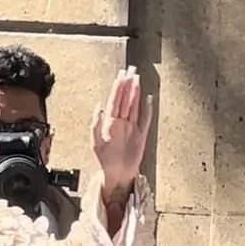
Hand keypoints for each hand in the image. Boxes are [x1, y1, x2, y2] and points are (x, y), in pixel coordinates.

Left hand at [91, 67, 153, 203]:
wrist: (117, 175)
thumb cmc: (104, 161)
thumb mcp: (96, 142)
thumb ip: (96, 124)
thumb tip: (99, 106)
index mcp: (110, 123)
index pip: (114, 101)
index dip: (118, 88)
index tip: (121, 75)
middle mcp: (122, 123)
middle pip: (125, 100)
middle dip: (127, 85)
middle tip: (131, 70)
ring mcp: (132, 128)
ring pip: (134, 106)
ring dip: (136, 93)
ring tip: (137, 79)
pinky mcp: (141, 136)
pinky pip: (145, 120)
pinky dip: (147, 110)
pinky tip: (148, 99)